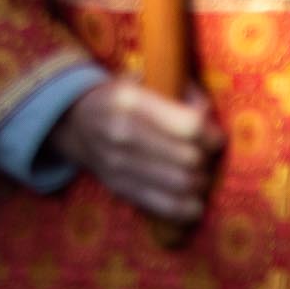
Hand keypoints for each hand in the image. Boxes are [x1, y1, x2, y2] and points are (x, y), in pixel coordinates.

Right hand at [50, 78, 224, 222]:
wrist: (75, 124)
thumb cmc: (121, 99)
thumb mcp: (143, 80)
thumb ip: (178, 89)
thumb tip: (207, 112)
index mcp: (128, 99)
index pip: (189, 125)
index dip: (211, 134)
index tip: (213, 135)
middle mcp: (120, 131)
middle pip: (189, 158)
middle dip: (207, 159)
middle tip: (206, 155)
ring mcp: (117, 163)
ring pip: (182, 184)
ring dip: (200, 182)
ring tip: (199, 174)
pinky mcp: (118, 187)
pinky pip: (165, 207)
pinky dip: (188, 208)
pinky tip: (193, 200)